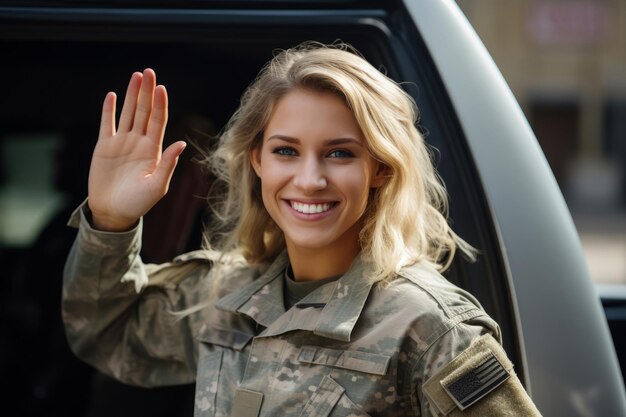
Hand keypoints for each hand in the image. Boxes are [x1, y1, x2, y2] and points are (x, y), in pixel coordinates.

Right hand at [88, 69, 186, 230]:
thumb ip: (168, 164)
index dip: (160, 104)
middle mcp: (139, 142)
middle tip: (148, 71)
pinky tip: (111, 95)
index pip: (158, 121)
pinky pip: (107, 124)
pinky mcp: (105, 147)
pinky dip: (108, 110)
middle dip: (147, 92)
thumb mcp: (157, 186)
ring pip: (127, 113)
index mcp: (154, 150)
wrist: (114, 212)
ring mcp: (122, 143)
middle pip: (144, 111)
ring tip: (135, 76)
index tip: (161, 87)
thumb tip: (181, 143)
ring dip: (131, 94)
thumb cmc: (138, 203)